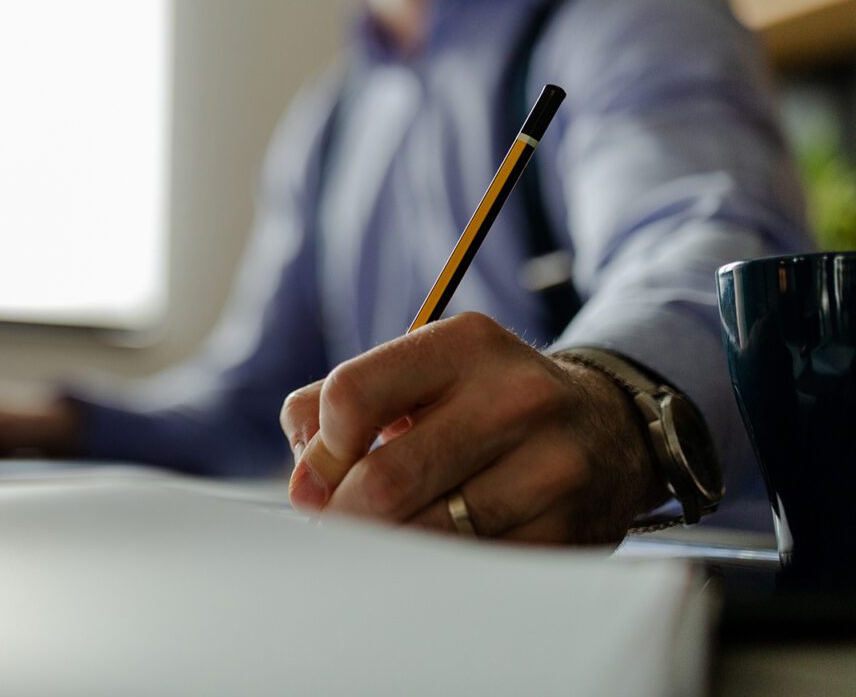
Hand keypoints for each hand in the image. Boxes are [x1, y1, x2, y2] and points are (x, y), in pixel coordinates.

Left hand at [278, 313, 665, 544]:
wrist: (607, 428)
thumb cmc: (483, 401)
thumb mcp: (420, 372)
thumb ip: (337, 407)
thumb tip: (305, 480)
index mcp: (466, 344)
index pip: (350, 396)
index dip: (319, 448)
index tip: (320, 472)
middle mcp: (517, 397)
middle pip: (383, 480)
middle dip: (343, 511)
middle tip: (339, 519)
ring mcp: (551, 468)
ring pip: (424, 533)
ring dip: (389, 542)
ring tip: (390, 530)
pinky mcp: (570, 531)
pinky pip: (470, 568)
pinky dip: (439, 565)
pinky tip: (440, 545)